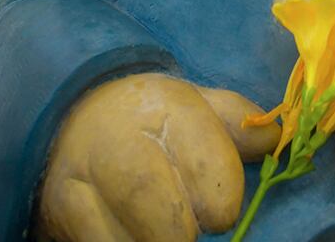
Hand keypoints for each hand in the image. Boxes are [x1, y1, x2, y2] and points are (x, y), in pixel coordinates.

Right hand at [39, 74, 279, 241]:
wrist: (72, 110)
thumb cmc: (152, 118)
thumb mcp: (199, 106)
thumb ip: (240, 124)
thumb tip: (275, 140)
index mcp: (168, 108)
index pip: (212, 172)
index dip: (222, 199)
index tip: (217, 204)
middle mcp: (120, 141)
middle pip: (165, 218)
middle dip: (182, 231)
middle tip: (186, 224)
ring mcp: (82, 179)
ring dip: (151, 241)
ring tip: (157, 224)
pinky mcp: (58, 211)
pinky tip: (130, 231)